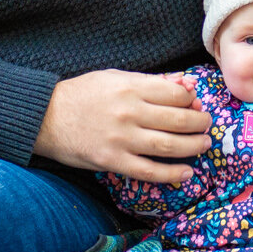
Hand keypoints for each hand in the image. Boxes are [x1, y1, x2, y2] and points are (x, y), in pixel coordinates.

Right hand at [33, 70, 211, 182]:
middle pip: (179, 120)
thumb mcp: (114, 77)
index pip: (175, 94)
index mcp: (130, 87)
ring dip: (193, 147)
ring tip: (203, 144)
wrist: (46, 117)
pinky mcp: (113, 161)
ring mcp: (121, 139)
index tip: (195, 105)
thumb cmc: (82, 94)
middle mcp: (129, 112)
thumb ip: (150, 81)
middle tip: (206, 125)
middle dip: (200, 123)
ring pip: (170, 146)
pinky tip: (186, 173)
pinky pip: (149, 171)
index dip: (191, 101)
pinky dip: (172, 174)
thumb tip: (186, 84)